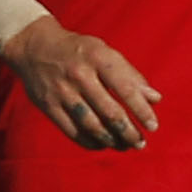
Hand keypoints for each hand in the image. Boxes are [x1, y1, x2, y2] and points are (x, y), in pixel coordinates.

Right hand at [0, 20, 159, 150]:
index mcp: (98, 58)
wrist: (35, 46)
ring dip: (112, 140)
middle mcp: (80, 75)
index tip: (153, 126)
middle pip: (109, 112)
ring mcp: (62, 92)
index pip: (125, 89)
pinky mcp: (49, 105)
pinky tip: (103, 144)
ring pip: (92, 125)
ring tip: (125, 146)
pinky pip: (73, 131)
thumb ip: (130, 75)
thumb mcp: (105, 52)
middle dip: (129, 132)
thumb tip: (156, 99)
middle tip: (140, 143)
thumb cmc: (79, 51)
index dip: (141, 111)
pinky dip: (91, 142)